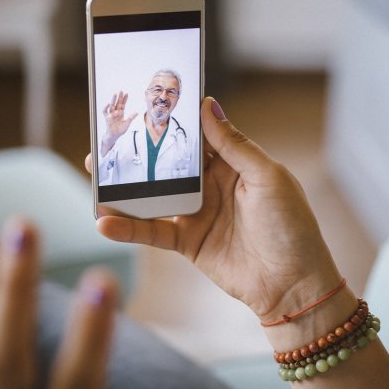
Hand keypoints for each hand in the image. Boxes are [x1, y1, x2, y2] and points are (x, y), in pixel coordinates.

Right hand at [89, 97, 341, 323]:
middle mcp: (212, 185)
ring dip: (125, 187)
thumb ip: (234, 144)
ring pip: (154, 195)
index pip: (197, 135)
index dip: (173, 120)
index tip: (144, 103)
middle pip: (168, 163)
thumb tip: (208, 105)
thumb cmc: (292, 227)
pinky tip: (105, 222)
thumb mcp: (268, 178)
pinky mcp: (187, 242)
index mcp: (234, 163)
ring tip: (94, 174)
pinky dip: (128, 227)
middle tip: (107, 137)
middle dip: (139, 150)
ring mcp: (197, 213)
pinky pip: (153, 231)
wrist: (294, 285)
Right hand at [102, 91, 137, 152]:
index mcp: (121, 113)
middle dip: (119, 97)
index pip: (122, 104)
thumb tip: (137, 112)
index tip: (126, 93)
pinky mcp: (107, 118)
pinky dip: (106, 107)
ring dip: (113, 99)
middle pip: (117, 103)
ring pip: (112, 105)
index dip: (124, 99)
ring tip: (115, 94)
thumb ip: (131, 117)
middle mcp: (116, 112)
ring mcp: (111, 114)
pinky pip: (105, 111)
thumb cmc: (120, 130)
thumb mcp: (127, 123)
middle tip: (121, 90)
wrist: (114, 136)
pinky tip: (108, 104)